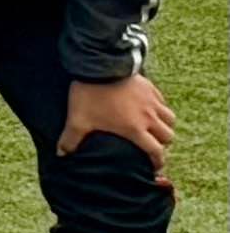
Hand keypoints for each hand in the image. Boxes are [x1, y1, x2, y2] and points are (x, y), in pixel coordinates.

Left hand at [61, 73, 177, 175]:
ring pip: (170, 119)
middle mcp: (149, 117)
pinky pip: (162, 101)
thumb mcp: (77, 120)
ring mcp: (152, 101)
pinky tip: (148, 107)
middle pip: (168, 136)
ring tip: (154, 127)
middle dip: (162, 143)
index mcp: (135, 129)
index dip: (157, 162)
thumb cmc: (90, 95)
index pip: (155, 152)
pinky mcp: (150, 87)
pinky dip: (159, 107)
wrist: (99, 66)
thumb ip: (71, 139)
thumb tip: (62, 154)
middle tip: (152, 144)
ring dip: (164, 125)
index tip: (154, 167)